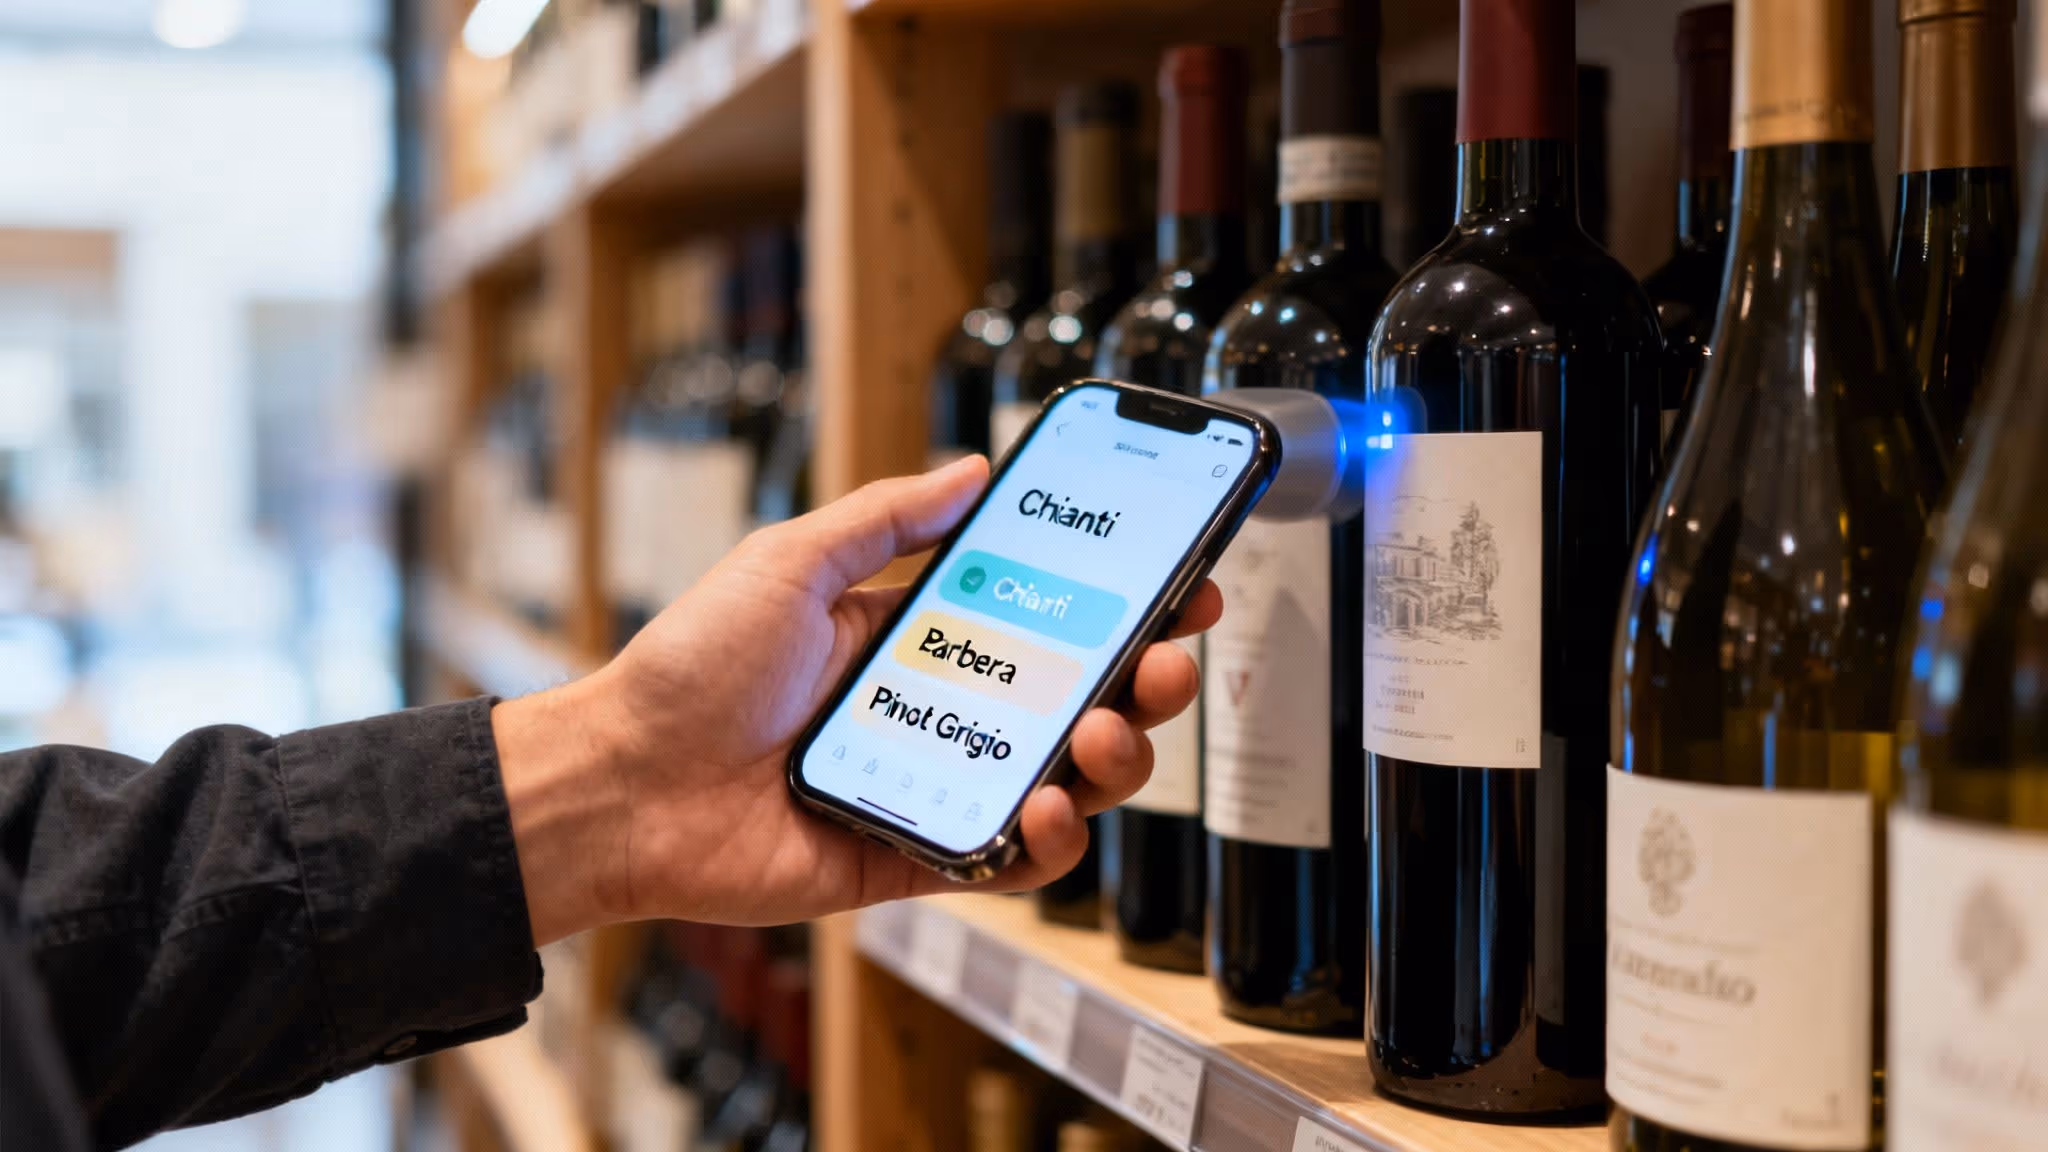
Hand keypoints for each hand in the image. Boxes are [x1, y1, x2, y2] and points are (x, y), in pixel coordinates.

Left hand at [494, 456, 1220, 944]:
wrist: (622, 781)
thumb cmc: (690, 667)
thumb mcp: (791, 562)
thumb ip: (885, 517)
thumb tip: (970, 470)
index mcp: (918, 638)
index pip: (1048, 618)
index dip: (1124, 606)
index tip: (1184, 584)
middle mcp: (940, 714)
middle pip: (1080, 701)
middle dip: (1144, 681)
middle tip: (1163, 662)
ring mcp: (937, 787)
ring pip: (1067, 782)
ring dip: (1113, 758)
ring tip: (1101, 731)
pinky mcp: (919, 858)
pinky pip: (1013, 862)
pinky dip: (1049, 840)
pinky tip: (1045, 809)